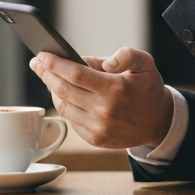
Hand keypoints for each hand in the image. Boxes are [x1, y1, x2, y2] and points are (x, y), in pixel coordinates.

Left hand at [29, 47, 172, 148]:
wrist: (159, 122)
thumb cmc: (148, 88)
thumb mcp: (144, 63)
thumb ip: (125, 55)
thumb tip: (101, 62)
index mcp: (115, 89)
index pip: (76, 74)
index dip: (55, 64)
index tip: (42, 55)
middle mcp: (104, 111)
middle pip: (63, 90)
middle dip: (46, 74)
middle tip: (36, 63)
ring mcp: (98, 128)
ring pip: (63, 106)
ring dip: (51, 90)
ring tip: (48, 76)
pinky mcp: (95, 138)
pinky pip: (71, 119)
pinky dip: (63, 105)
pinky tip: (62, 93)